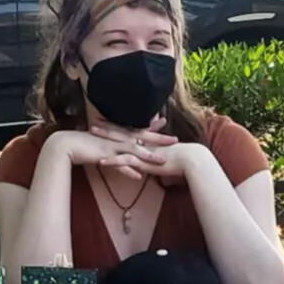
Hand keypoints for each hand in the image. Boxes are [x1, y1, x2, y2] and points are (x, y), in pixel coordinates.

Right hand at [44, 125, 173, 169]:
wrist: (66, 144)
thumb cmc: (83, 143)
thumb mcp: (101, 141)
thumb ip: (112, 143)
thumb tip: (119, 145)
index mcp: (116, 133)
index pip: (137, 128)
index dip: (151, 125)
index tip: (164, 121)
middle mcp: (117, 138)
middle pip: (142, 138)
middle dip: (158, 139)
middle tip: (174, 139)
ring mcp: (111, 147)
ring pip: (133, 151)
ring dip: (148, 156)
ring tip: (162, 161)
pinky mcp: (105, 157)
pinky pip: (119, 165)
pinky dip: (129, 171)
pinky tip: (139, 177)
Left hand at [92, 124, 206, 182]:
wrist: (191, 160)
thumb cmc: (183, 160)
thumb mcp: (169, 157)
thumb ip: (161, 157)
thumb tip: (160, 160)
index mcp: (149, 141)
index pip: (131, 131)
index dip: (119, 126)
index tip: (108, 121)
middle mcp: (144, 143)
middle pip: (122, 133)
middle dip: (107, 128)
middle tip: (93, 122)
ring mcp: (143, 151)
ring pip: (120, 143)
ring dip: (105, 140)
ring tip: (91, 135)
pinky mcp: (143, 161)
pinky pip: (125, 161)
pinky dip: (112, 161)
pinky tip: (100, 161)